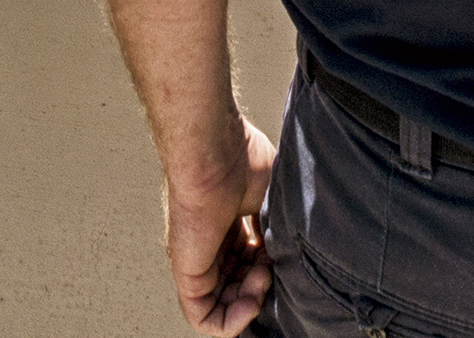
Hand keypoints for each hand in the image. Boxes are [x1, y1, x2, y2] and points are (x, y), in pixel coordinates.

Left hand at [164, 115, 276, 335]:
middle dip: (261, 284)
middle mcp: (211, 242)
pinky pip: (202, 317)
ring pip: (223, 303)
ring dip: (251, 302)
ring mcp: (198, 258)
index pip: (249, 260)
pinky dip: (230, 322)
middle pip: (238, 282)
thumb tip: (286, 250)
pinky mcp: (187, 272)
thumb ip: (275, 225)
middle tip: (272, 267)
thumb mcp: (269, 197)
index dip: (269, 265)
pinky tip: (252, 301)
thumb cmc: (240, 159)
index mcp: (229, 221)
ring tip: (263, 277)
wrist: (213, 151)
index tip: (280, 254)